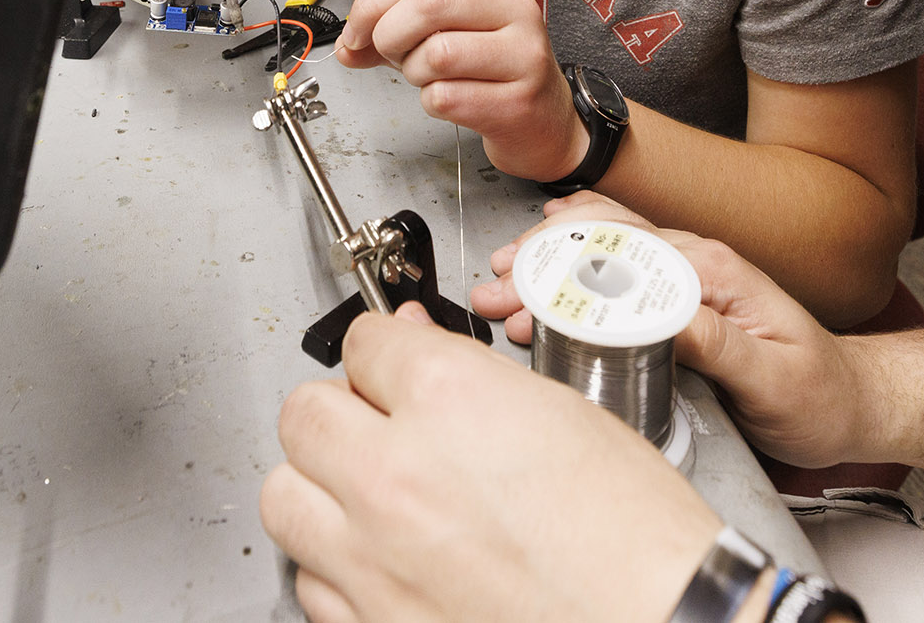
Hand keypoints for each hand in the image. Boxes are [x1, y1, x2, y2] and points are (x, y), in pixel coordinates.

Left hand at [263, 304, 723, 622]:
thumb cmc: (638, 540)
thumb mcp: (563, 415)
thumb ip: (474, 380)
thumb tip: (417, 354)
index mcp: (446, 400)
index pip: (363, 341)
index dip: (384, 347)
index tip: (391, 360)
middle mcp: (395, 475)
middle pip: (303, 413)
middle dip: (340, 410)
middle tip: (374, 420)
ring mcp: (374, 559)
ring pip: (285, 496)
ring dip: (320, 486)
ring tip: (365, 490)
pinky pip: (310, 581)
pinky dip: (336, 565)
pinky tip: (380, 558)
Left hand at [334, 0, 582, 180]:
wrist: (546, 124)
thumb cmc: (492, 73)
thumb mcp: (446, 35)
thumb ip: (393, 31)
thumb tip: (348, 44)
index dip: (372, 3)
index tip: (356, 33)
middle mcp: (513, 9)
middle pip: (428, 4)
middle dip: (390, 36)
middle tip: (391, 57)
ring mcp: (522, 55)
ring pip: (437, 54)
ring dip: (415, 74)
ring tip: (431, 80)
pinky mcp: (518, 101)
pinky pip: (446, 98)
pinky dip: (433, 104)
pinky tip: (453, 102)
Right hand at [475, 206, 865, 466]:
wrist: (853, 401)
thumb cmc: (820, 394)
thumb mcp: (773, 379)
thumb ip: (716, 345)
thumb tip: (657, 317)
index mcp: (715, 273)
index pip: (624, 258)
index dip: (564, 273)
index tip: (523, 294)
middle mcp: (699, 264)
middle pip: (604, 246)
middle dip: (539, 264)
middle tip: (492, 289)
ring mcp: (689, 276)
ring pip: (605, 249)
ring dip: (548, 260)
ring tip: (501, 280)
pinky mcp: (683, 296)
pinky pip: (621, 262)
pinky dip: (577, 255)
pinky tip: (550, 250)